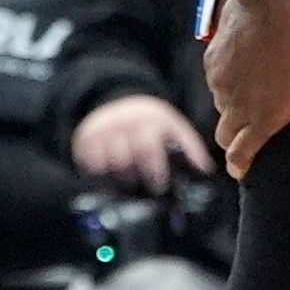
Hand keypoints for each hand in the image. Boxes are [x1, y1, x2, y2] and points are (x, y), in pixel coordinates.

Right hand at [72, 93, 213, 192]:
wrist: (118, 98)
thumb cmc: (151, 120)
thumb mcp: (174, 126)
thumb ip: (190, 147)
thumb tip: (204, 170)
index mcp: (148, 122)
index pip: (148, 149)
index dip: (155, 172)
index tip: (159, 187)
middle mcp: (122, 125)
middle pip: (125, 160)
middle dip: (135, 179)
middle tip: (142, 190)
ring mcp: (102, 132)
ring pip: (106, 164)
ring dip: (117, 179)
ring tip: (127, 186)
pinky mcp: (85, 140)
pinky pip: (89, 163)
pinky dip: (98, 174)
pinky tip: (108, 179)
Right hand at [204, 0, 289, 178]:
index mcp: (267, 116)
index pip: (240, 154)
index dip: (240, 165)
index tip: (242, 169)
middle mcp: (238, 104)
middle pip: (225, 135)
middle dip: (236, 138)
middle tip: (251, 133)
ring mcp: (221, 82)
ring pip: (222, 105)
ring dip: (235, 105)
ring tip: (256, 90)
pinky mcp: (213, 59)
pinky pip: (217, 79)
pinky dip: (228, 79)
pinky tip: (247, 65)